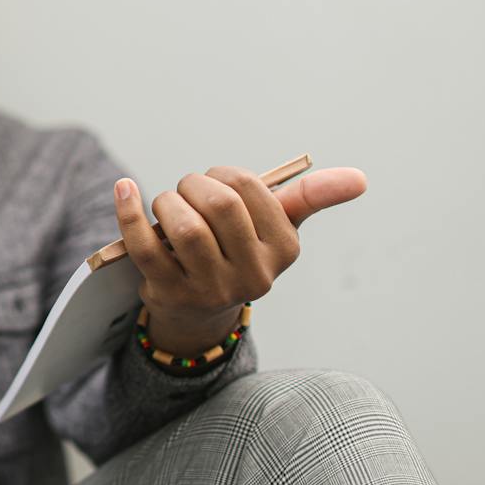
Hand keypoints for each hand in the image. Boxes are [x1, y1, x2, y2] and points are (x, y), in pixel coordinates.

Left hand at [113, 165, 367, 354]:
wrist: (199, 310)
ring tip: (167, 205)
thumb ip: (311, 197)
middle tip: (187, 191)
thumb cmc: (237, 250)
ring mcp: (209, 289)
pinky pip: (144, 246)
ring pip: (183, 226)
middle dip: (195, 185)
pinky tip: (124, 189)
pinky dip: (128, 211)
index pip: (251, 189)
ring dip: (167, 201)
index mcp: (283, 251)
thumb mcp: (276, 226)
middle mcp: (252, 276)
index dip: (224, 175)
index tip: (216, 182)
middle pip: (219, 205)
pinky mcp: (169, 294)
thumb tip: (360, 177)